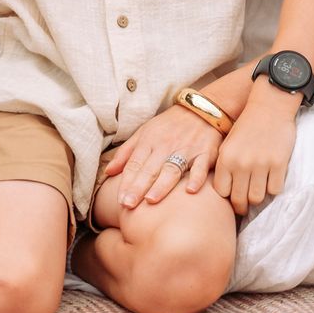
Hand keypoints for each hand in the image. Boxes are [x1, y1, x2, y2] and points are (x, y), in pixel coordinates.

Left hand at [100, 105, 222, 210]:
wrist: (202, 108)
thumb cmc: (170, 124)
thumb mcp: (145, 131)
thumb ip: (126, 152)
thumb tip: (108, 172)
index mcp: (149, 141)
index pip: (135, 164)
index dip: (127, 182)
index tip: (120, 200)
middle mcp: (166, 145)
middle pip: (150, 169)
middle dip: (139, 187)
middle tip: (129, 205)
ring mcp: (187, 149)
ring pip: (172, 169)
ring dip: (162, 185)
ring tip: (151, 200)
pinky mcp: (205, 152)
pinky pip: (201, 166)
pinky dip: (196, 178)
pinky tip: (190, 190)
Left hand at [213, 83, 298, 215]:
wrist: (271, 106)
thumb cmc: (248, 127)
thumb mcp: (228, 144)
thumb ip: (224, 167)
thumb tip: (225, 194)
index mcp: (225, 159)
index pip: (222, 193)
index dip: (229, 197)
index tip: (234, 196)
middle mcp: (241, 163)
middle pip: (240, 199)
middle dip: (243, 205)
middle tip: (247, 204)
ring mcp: (261, 164)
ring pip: (257, 198)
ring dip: (259, 197)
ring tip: (260, 189)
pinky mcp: (279, 163)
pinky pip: (275, 189)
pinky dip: (274, 188)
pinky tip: (273, 179)